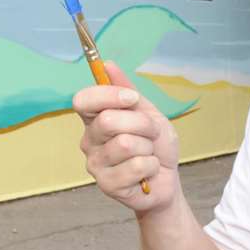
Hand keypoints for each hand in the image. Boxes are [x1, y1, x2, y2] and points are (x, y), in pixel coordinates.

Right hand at [73, 60, 178, 215]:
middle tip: (151, 134)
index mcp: (95, 119)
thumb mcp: (148, 112)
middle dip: (142, 124)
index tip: (132, 99)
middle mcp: (89, 140)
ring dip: (149, 147)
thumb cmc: (155, 146)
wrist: (166, 180)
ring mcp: (95, 164)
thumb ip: (127, 90)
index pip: (83, 100)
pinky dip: (152, 166)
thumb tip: (107, 64)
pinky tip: (147, 172)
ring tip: (148, 154)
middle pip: (108, 120)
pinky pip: (137, 166)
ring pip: (126, 144)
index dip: (108, 96)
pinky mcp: (107, 185)